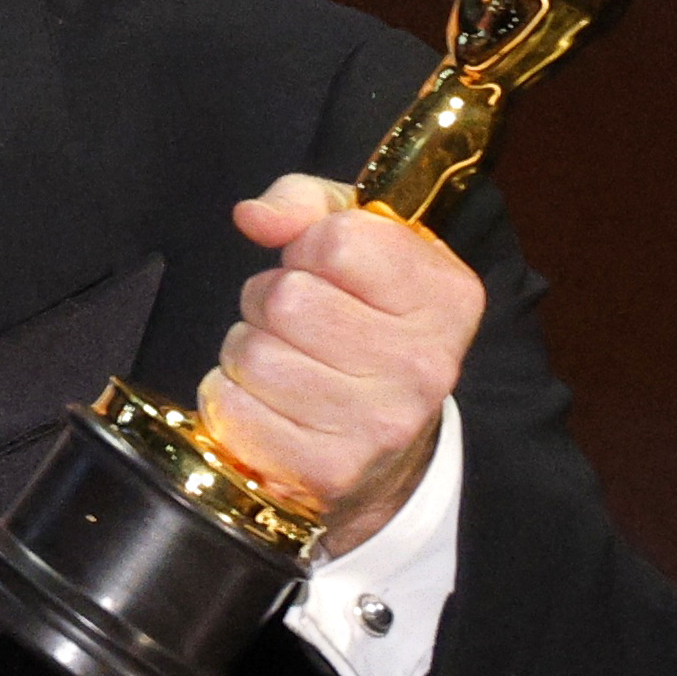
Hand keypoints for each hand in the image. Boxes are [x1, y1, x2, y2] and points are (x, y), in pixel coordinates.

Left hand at [196, 173, 483, 549]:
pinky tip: (266, 402)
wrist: (388, 451)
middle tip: (292, 322)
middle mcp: (424, 365)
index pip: (338, 241)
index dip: (307, 247)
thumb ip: (306, 204)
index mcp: (445, 298)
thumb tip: (253, 217)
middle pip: (288, 298)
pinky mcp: (328, 471)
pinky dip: (230, 398)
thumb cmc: (365, 326)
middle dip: (268, 300)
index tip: (320, 269)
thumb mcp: (359, 245)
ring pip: (253, 353)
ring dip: (246, 350)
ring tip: (281, 361)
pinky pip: (233, 409)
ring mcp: (379, 425)